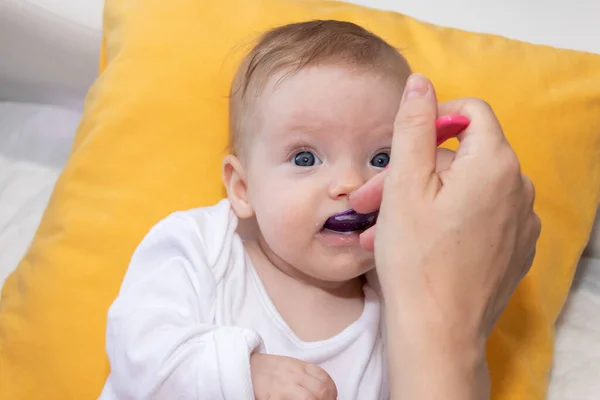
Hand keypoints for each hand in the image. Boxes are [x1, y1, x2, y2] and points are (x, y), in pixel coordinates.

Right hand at [250, 353, 337, 399]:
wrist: (244, 367)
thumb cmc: (269, 370)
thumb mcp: (290, 366)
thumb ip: (306, 375)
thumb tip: (323, 391)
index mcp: (300, 366)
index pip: (325, 379)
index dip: (332, 392)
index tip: (330, 399)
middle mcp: (294, 375)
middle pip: (321, 390)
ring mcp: (284, 387)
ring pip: (311, 398)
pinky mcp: (273, 398)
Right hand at [351, 73, 540, 398]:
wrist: (437, 331)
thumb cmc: (415, 258)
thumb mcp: (403, 184)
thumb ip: (413, 126)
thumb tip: (421, 83)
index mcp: (496, 164)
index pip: (472, 112)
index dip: (435, 120)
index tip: (404, 145)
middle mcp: (518, 188)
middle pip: (462, 159)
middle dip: (413, 172)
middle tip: (370, 199)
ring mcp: (519, 222)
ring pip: (465, 191)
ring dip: (421, 201)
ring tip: (380, 228)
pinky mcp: (513, 249)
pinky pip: (477, 219)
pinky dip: (444, 222)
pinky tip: (411, 243)